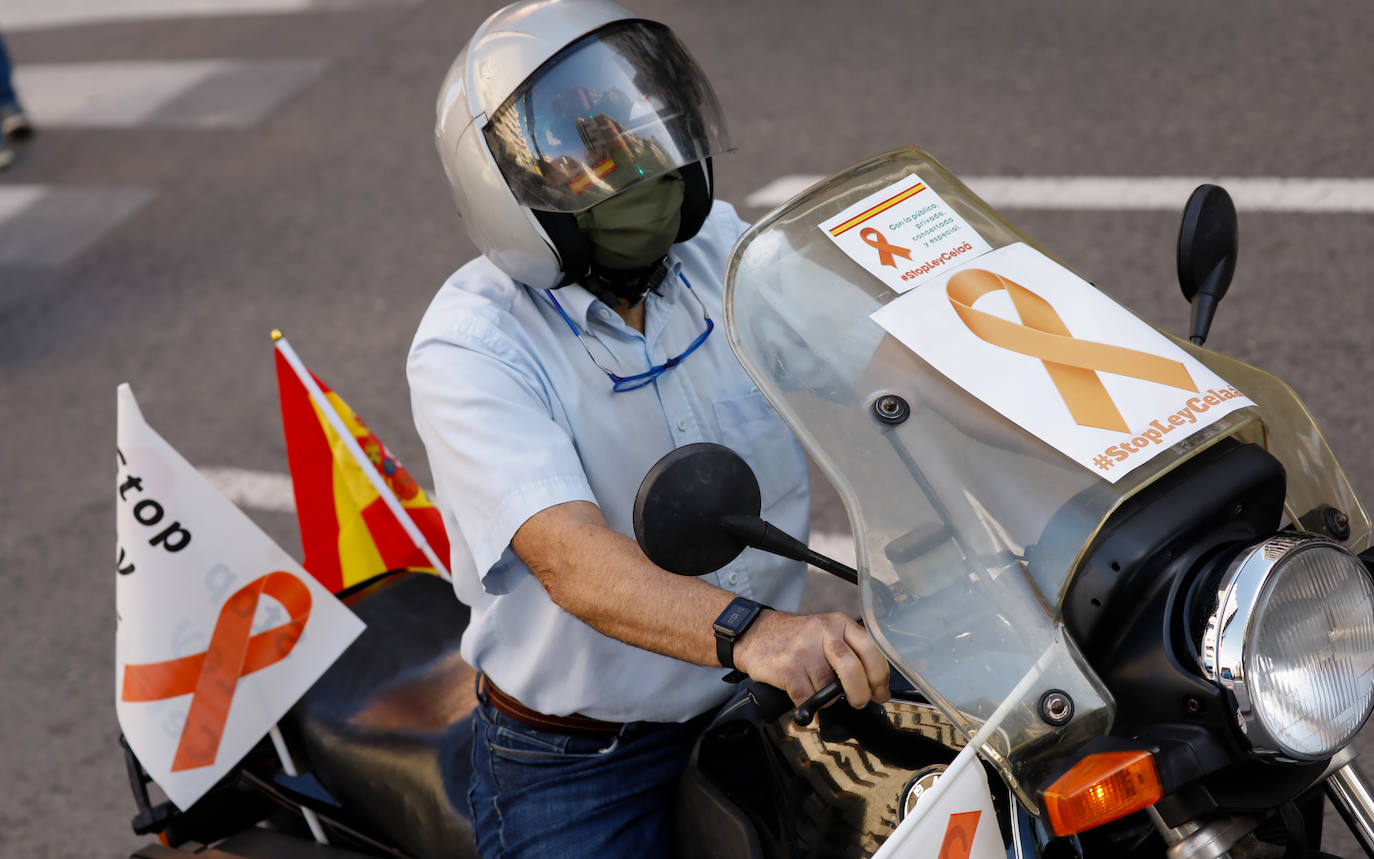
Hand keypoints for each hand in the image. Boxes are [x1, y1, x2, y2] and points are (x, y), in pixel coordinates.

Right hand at [733, 611, 889, 708]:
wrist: (755, 633)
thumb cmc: (795, 638)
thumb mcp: (827, 632)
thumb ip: (850, 651)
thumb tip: (875, 685)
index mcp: (840, 624)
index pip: (871, 649)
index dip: (880, 676)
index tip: (881, 693)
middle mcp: (824, 633)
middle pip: (853, 668)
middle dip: (860, 693)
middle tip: (859, 702)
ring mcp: (804, 650)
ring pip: (828, 688)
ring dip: (826, 697)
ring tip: (815, 686)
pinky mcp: (787, 667)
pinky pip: (807, 698)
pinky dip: (808, 704)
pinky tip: (803, 693)